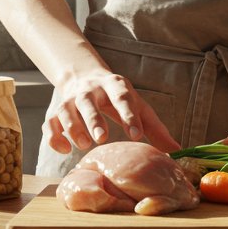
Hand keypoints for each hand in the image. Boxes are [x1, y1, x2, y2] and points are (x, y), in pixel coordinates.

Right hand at [47, 70, 179, 153]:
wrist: (84, 77)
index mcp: (114, 85)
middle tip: (101, 139)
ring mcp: (70, 99)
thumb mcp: (138, 106)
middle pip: (88, 102)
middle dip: (94, 120)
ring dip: (73, 128)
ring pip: (65, 110)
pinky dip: (54, 136)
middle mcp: (90, 90)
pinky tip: (64, 149)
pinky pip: (49, 122)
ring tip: (85, 145)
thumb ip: (155, 128)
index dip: (129, 115)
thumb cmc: (118, 98)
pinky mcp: (55, 110)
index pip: (122, 97)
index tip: (136, 135)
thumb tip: (178, 151)